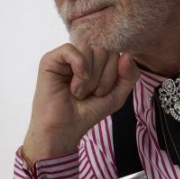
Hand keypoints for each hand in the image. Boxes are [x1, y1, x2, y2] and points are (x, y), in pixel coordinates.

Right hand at [23, 44, 138, 161]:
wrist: (65, 128)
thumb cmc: (87, 112)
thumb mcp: (117, 95)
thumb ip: (129, 76)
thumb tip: (127, 54)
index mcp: (97, 61)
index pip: (116, 55)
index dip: (113, 76)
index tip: (100, 93)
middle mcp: (82, 56)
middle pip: (105, 51)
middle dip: (102, 78)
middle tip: (89, 94)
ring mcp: (66, 57)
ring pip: (90, 50)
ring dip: (90, 78)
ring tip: (79, 93)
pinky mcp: (50, 59)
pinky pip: (71, 50)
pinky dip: (79, 68)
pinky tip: (74, 85)